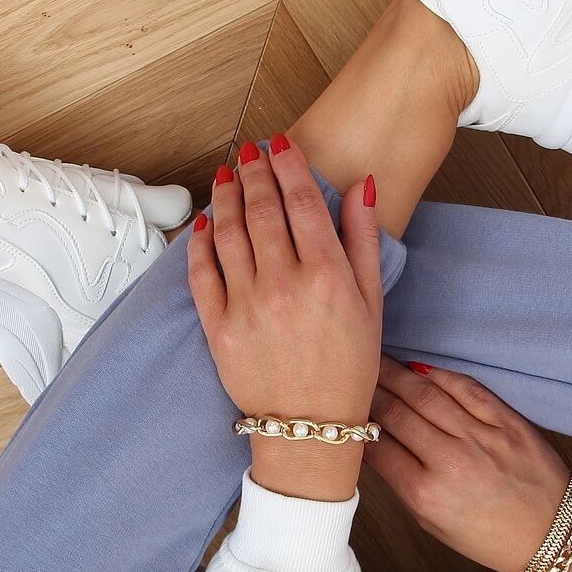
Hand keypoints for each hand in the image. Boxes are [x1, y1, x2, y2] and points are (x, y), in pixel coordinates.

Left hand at [188, 137, 381, 501]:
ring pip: (229, 234)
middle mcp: (285, 285)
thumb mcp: (371, 303)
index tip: (280, 143)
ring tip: (226, 175)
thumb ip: (364, 240)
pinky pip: (202, 273)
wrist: (310, 427)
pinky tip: (204, 221)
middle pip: (263, 210)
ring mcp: (247, 306)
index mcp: (327, 275)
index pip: (303, 202)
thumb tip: (362, 186)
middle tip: (249, 152)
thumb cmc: (348, 367)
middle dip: (254, 173)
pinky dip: (200, 242)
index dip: (289, 165)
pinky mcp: (218, 327)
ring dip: (226, 197)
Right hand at [366, 358, 571, 571]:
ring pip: (426, 394)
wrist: (552, 537)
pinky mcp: (507, 422)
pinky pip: (466, 387)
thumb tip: (373, 441)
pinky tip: (420, 368)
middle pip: (396, 412)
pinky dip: (438, 374)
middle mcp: (451, 462)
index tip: (344, 408)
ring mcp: (481, 437)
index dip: (356, 422)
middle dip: (370, 390)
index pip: (377, 445)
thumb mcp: (432, 522)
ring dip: (396, 373)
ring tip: (378, 362)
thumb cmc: (487, 536)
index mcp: (426, 494)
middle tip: (353, 374)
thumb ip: (401, 481)